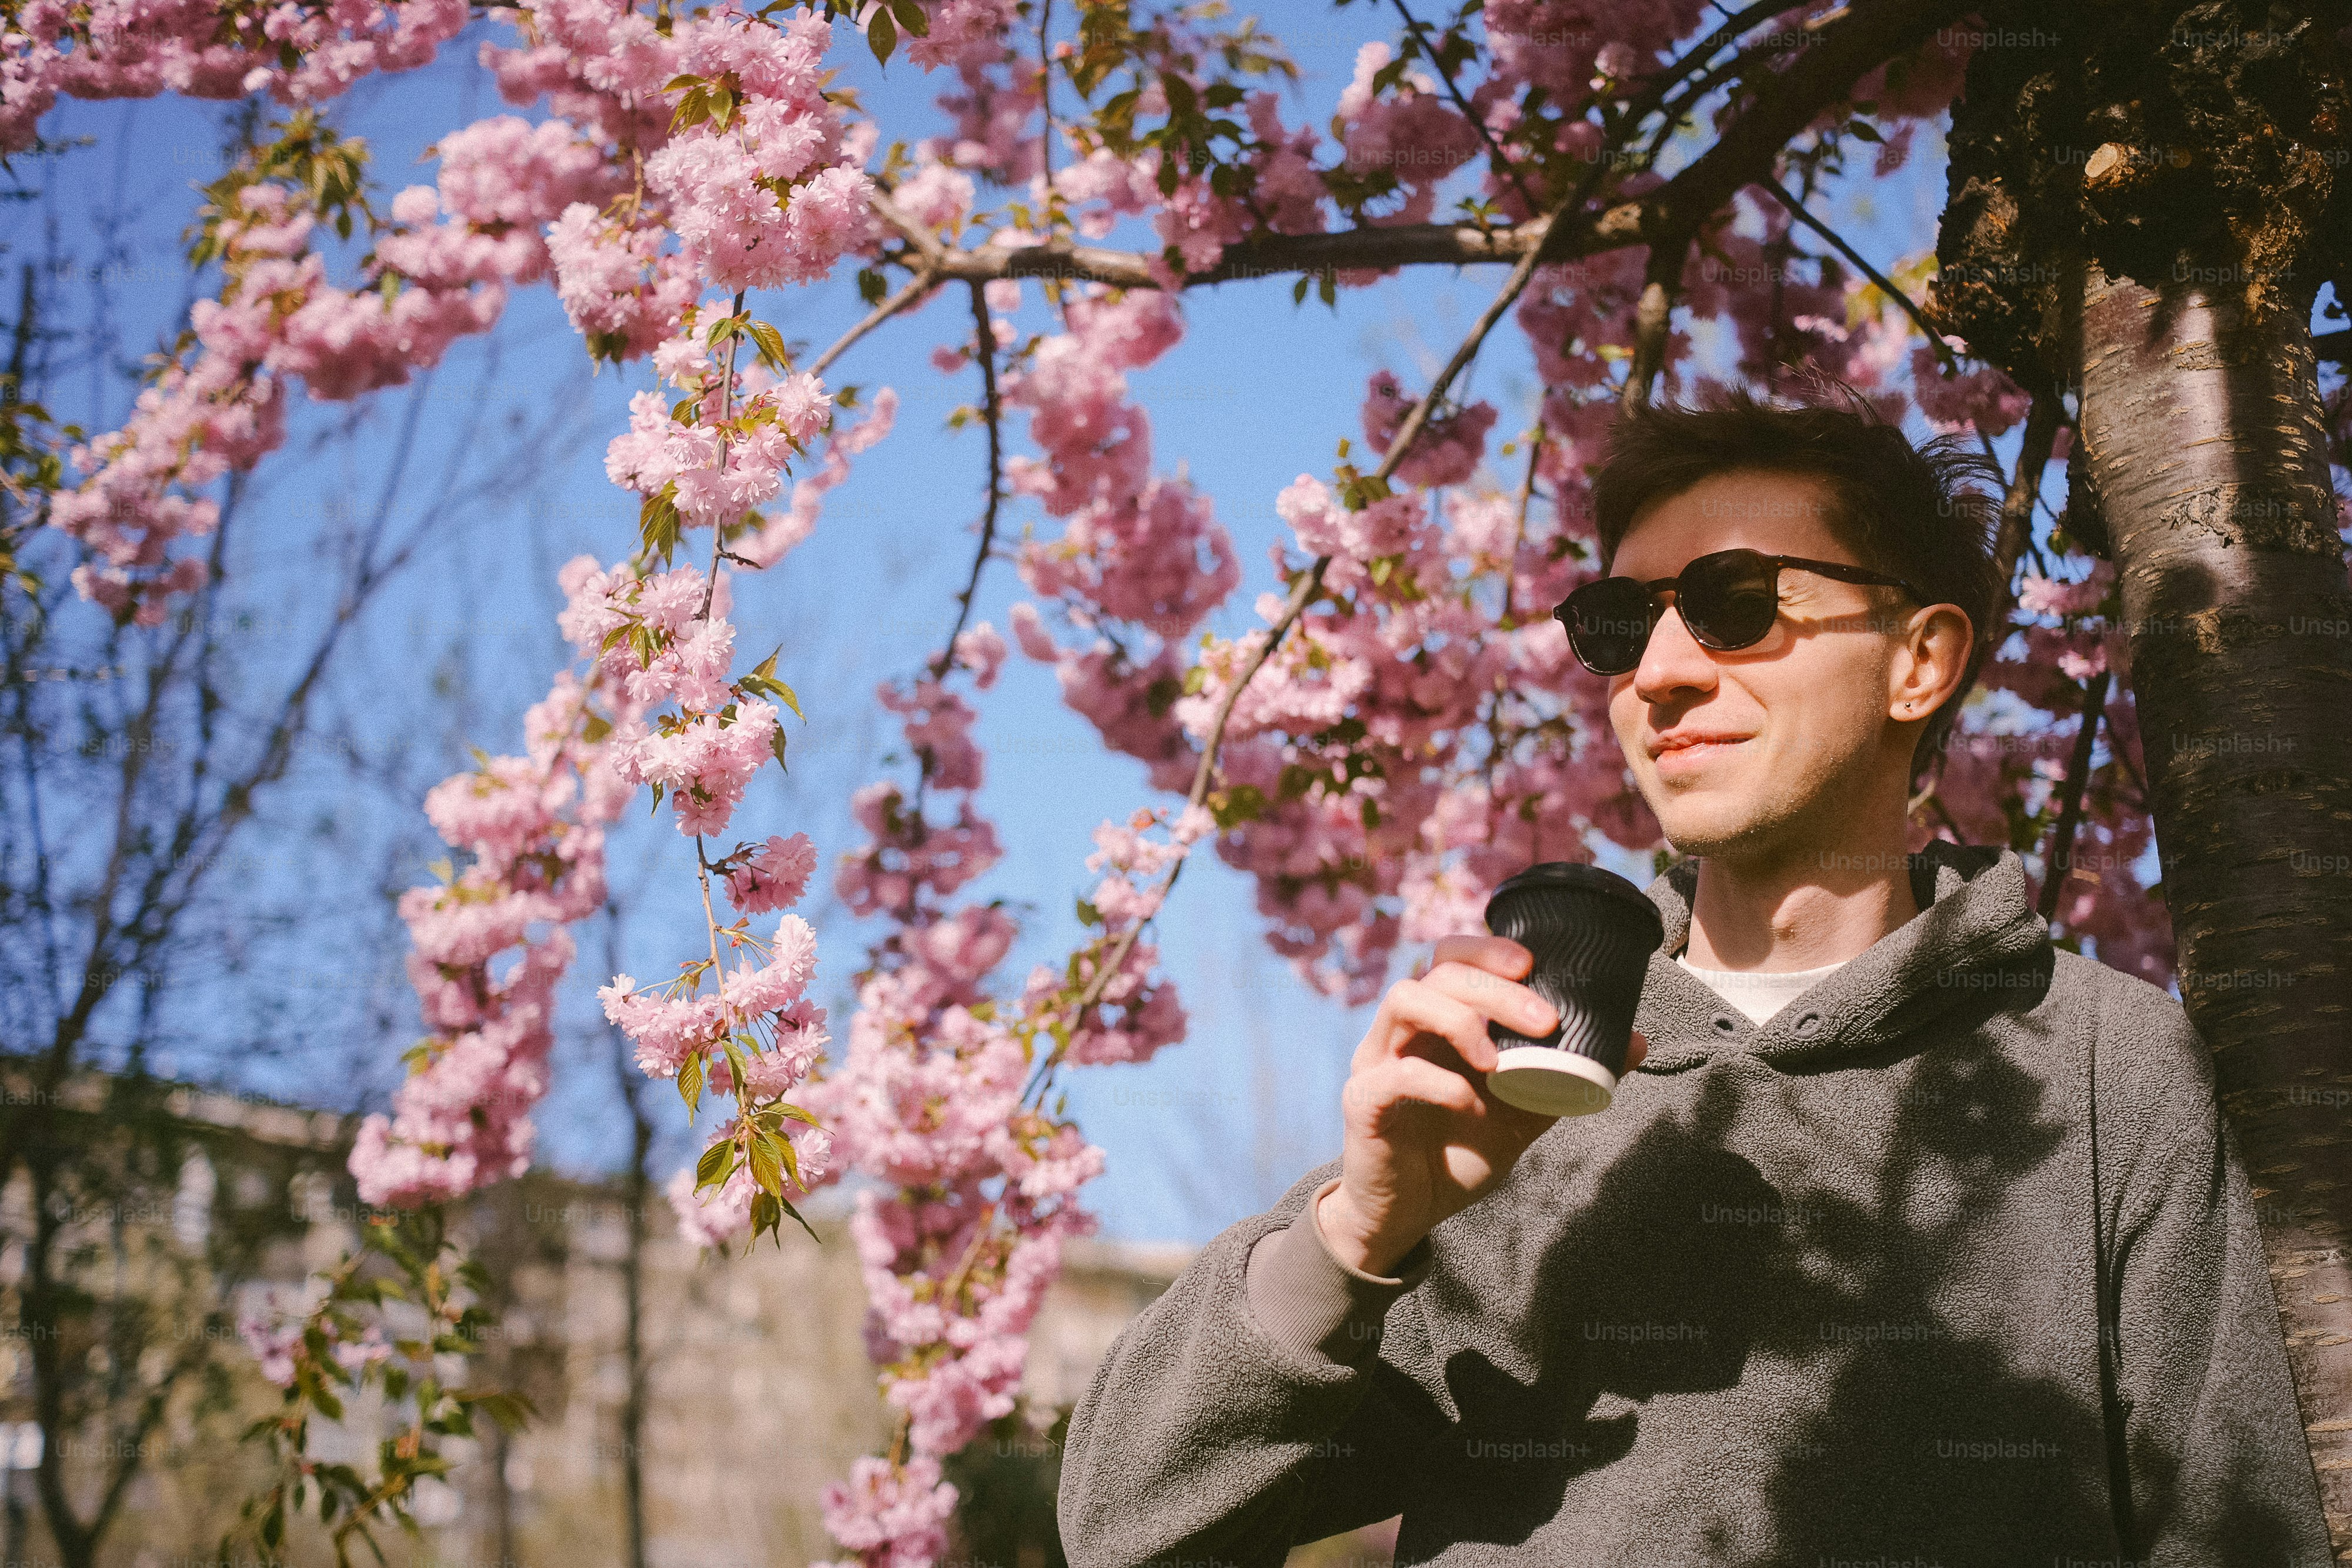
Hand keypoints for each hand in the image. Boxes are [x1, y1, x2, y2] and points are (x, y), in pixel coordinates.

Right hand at [1317, 934, 1649, 1275]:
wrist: (1411, 1213)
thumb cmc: (1461, 1152)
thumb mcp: (1525, 1113)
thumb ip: (1567, 1076)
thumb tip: (1636, 1042)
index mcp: (1438, 1022)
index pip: (1450, 957)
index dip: (1487, 949)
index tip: (1532, 964)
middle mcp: (1402, 1032)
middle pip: (1437, 973)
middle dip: (1495, 989)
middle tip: (1544, 1022)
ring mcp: (1376, 1062)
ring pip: (1403, 1000)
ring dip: (1459, 1020)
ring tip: (1496, 1061)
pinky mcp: (1362, 1102)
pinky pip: (1392, 1075)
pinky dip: (1436, 1082)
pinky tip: (1469, 1103)